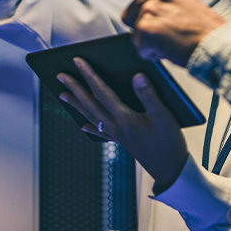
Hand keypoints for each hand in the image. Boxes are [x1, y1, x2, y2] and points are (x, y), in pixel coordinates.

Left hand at [58, 58, 188, 190]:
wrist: (170, 170)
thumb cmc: (169, 142)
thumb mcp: (164, 115)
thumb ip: (149, 95)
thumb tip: (136, 75)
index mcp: (124, 117)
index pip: (102, 91)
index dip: (89, 74)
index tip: (77, 61)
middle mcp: (116, 126)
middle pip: (90, 103)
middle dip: (75, 87)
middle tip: (60, 75)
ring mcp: (116, 135)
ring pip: (91, 116)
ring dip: (76, 104)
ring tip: (63, 95)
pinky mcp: (121, 141)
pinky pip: (100, 132)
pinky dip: (90, 127)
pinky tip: (83, 126)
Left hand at [75, 0, 226, 66]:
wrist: (219, 46)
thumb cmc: (204, 31)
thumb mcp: (182, 5)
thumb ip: (159, 3)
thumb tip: (137, 17)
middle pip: (129, 15)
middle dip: (144, 28)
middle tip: (172, 33)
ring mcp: (149, 9)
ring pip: (134, 33)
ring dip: (150, 42)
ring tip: (174, 40)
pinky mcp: (146, 29)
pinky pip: (139, 48)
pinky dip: (153, 54)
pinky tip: (171, 49)